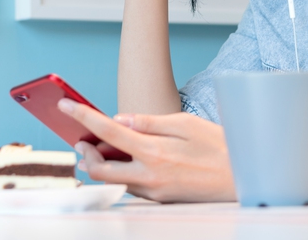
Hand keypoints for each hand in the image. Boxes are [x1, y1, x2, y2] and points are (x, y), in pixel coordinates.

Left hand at [58, 99, 234, 202]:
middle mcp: (149, 176)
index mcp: (154, 151)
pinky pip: (131, 187)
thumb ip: (149, 122)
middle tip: (84, 139)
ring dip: (104, 163)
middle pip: (99, 169)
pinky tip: (130, 159)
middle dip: (86, 153)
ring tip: (106, 147)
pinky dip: (123, 172)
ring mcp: (153, 192)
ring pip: (114, 180)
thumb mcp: (186, 124)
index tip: (64, 106)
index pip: (107, 131)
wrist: (243, 179)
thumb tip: (119, 120)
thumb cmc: (219, 146)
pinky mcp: (160, 200)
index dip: (81, 117)